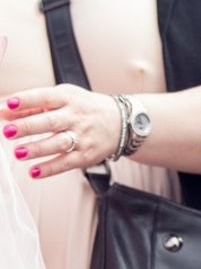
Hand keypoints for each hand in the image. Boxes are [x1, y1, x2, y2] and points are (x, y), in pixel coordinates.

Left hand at [0, 85, 120, 177]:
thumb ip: (33, 105)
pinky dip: (50, 168)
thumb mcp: (64, 99)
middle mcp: (76, 117)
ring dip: (37, 149)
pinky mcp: (86, 155)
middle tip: (8, 131)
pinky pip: (67, 163)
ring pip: (58, 143)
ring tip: (19, 152)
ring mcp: (83, 136)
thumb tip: (3, 111)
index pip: (45, 97)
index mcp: (69, 99)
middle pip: (51, 122)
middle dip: (28, 126)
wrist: (122, 122)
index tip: (9, 104)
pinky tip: (34, 171)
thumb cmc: (85, 108)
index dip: (27, 100)